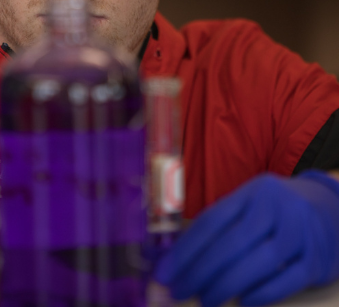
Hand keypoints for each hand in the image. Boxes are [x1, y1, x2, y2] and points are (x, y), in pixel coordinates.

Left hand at [155, 171, 338, 306]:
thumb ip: (218, 227)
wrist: (327, 208)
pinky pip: (287, 280)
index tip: (165, 271)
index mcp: (250, 192)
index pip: (212, 220)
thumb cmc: (272, 211)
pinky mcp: (317, 258)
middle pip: (232, 242)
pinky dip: (262, 294)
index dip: (186, 248)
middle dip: (200, 271)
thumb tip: (177, 260)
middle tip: (179, 291)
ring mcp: (299, 232)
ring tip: (206, 300)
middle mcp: (274, 208)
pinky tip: (242, 303)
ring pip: (258, 262)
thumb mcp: (247, 204)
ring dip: (227, 285)